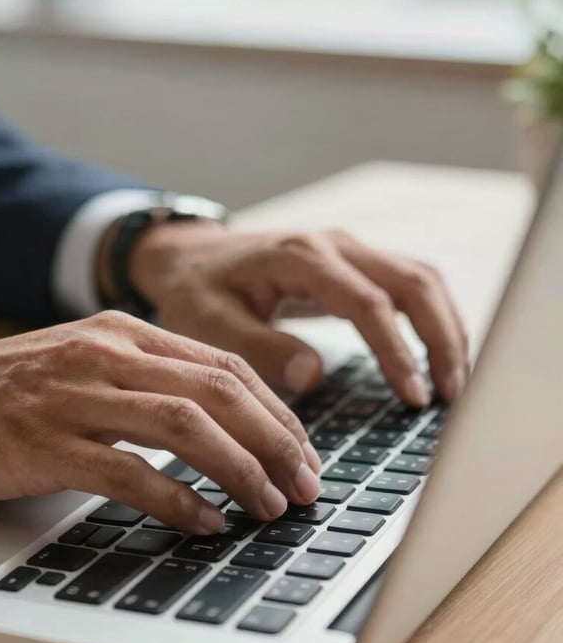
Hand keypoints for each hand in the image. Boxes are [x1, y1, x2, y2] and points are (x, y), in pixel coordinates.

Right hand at [0, 311, 321, 532]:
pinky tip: (204, 521)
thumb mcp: (80, 366)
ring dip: (240, 469)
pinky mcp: (45, 442)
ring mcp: (75, 396)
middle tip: (307, 484)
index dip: (274, 411)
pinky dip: (176, 499)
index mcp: (121, 333)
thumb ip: (140, 383)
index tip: (302, 450)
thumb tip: (211, 426)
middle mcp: (106, 354)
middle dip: (275, 440)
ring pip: (185, 426)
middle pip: (218, 391)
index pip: (223, 365)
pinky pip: (129, 471)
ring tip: (271, 505)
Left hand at [130, 222, 468, 405]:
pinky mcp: (350, 263)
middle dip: (441, 338)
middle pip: (412, 281)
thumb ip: (258, 346)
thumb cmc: (196, 290)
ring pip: (419, 278)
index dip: (396, 351)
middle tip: (452, 394)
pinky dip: (430, 317)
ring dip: (445, 327)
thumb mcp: (209, 322)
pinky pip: (406, 283)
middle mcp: (332, 245)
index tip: (413, 397)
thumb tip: (313, 375)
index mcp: (298, 257)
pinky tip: (435, 354)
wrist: (188, 258)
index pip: (366, 302)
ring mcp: (346, 250)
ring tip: (453, 381)